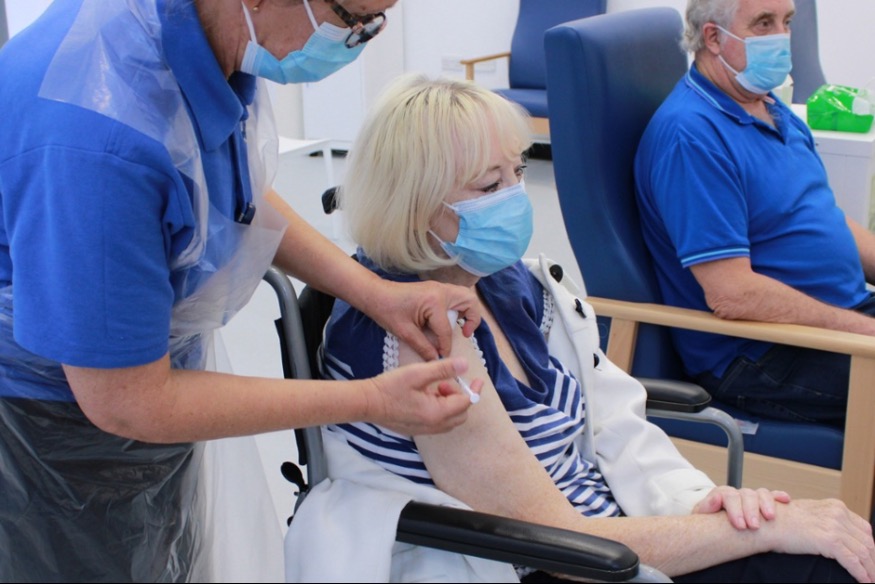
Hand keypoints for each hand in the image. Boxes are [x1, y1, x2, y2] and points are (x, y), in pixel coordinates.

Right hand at [362, 357, 481, 434]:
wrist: (366, 403)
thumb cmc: (390, 387)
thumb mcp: (418, 373)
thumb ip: (443, 369)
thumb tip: (465, 365)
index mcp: (437, 412)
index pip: (466, 402)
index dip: (473, 389)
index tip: (477, 379)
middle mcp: (434, 426)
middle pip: (461, 414)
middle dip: (459, 396)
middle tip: (445, 382)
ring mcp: (424, 430)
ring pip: (450, 420)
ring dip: (449, 403)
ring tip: (433, 387)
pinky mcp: (416, 430)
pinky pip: (438, 422)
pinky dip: (439, 409)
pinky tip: (424, 396)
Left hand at [368, 280, 480, 360]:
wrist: (376, 294)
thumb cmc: (387, 311)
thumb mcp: (405, 332)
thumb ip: (424, 347)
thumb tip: (436, 360)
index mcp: (434, 302)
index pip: (447, 329)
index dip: (446, 346)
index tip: (443, 356)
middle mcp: (441, 291)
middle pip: (469, 302)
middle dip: (472, 319)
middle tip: (464, 333)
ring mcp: (439, 288)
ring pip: (465, 296)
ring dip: (467, 311)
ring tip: (459, 327)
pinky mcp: (435, 289)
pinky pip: (456, 296)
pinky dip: (458, 307)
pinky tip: (449, 320)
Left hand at [693, 485, 790, 529]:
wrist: (713, 527)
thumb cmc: (708, 524)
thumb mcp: (702, 517)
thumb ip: (706, 507)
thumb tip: (716, 500)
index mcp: (722, 496)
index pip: (728, 496)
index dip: (735, 510)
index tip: (740, 526)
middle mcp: (738, 494)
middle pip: (746, 495)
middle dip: (751, 510)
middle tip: (753, 526)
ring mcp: (751, 498)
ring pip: (761, 493)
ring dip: (767, 504)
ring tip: (770, 517)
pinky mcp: (763, 503)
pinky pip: (772, 496)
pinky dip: (779, 496)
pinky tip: (786, 500)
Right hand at [767, 498, 874, 581]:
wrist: (766, 524)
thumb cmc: (782, 522)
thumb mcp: (810, 515)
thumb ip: (827, 522)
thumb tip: (840, 538)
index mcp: (835, 506)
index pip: (864, 529)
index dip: (870, 547)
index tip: (870, 561)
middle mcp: (838, 513)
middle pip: (867, 541)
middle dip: (872, 561)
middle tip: (873, 574)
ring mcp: (834, 525)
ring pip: (863, 553)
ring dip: (869, 570)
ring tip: (870, 580)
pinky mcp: (829, 540)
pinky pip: (852, 561)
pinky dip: (860, 573)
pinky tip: (863, 581)